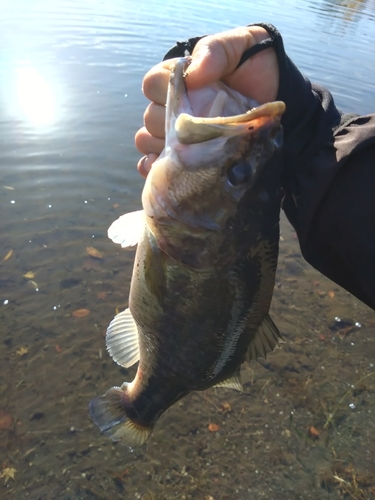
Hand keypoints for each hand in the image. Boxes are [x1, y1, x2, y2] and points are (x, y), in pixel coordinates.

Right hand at [135, 26, 278, 176]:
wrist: (280, 100)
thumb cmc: (257, 69)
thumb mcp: (239, 47)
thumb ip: (214, 52)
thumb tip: (191, 75)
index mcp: (180, 79)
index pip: (152, 84)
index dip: (165, 90)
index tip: (191, 93)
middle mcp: (174, 106)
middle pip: (150, 117)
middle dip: (170, 123)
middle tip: (199, 126)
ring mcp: (177, 133)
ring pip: (148, 139)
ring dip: (164, 146)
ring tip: (189, 150)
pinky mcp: (184, 156)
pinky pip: (154, 164)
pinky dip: (154, 167)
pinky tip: (171, 169)